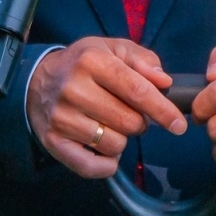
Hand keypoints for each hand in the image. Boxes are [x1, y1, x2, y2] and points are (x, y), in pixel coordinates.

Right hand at [26, 38, 187, 178]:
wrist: (37, 80)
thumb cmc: (84, 63)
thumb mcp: (113, 49)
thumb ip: (143, 60)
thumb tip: (165, 82)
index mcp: (93, 61)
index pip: (136, 90)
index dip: (162, 110)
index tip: (179, 125)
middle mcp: (74, 89)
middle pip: (129, 122)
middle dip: (139, 122)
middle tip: (127, 113)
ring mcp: (61, 118)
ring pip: (114, 145)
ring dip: (121, 140)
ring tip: (109, 124)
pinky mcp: (53, 142)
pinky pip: (91, 166)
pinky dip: (106, 163)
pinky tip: (103, 149)